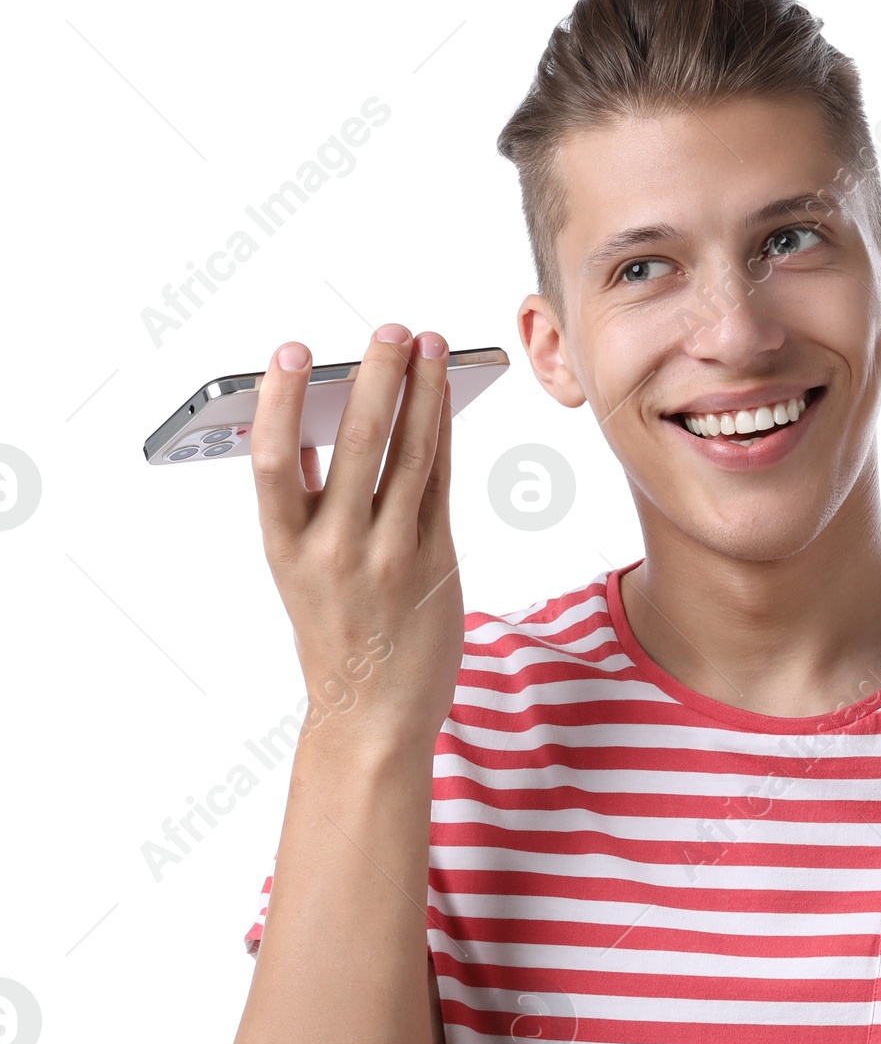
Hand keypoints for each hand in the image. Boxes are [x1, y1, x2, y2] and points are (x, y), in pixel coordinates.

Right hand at [251, 325, 463, 758]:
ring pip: (409, 454)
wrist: (375, 714)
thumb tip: (309, 424)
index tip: (292, 350)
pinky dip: (442, 432)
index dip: (279, 400)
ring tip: (431, 343)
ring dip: (424, 391)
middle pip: (356, 442)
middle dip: (377, 376)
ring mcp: (389, 555)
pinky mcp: (434, 561)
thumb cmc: (336, 634)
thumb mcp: (297, 569)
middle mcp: (335, 549)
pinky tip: (444, 396)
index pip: (273, 460)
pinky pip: (439, 481)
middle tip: (390, 328)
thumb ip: (305, 500)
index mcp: (284, 546)